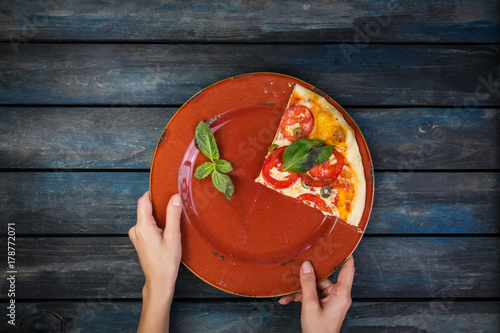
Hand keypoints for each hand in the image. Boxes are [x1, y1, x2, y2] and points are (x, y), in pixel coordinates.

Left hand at [129, 191, 182, 332]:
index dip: (154, 192)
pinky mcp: (139, 240)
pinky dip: (157, 223)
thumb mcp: (173, 237)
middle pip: (146, 208)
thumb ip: (173, 215)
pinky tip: (168, 229)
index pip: (144, 200)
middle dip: (160, 204)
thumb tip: (175, 197)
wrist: (159, 281)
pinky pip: (147, 224)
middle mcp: (136, 229)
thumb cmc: (166, 262)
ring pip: (147, 216)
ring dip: (160, 215)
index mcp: (142, 226)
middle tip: (175, 203)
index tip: (166, 188)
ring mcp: (136, 235)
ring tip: (174, 218)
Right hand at [279, 256, 354, 332]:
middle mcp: (338, 296)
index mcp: (341, 294)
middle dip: (310, 274)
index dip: (345, 254)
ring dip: (301, 289)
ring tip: (287, 289)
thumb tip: (306, 265)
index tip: (340, 242)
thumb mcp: (310, 305)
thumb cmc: (318, 331)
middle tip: (299, 263)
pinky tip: (287, 300)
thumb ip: (308, 284)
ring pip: (315, 286)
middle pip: (325, 277)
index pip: (348, 269)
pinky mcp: (324, 306)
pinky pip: (312, 296)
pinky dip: (300, 297)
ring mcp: (331, 301)